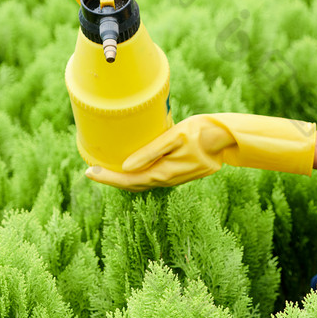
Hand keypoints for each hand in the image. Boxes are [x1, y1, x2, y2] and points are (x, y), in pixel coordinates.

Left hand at [85, 113, 316, 190]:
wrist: (227, 139)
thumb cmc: (201, 132)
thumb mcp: (174, 137)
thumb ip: (150, 152)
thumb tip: (125, 168)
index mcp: (163, 173)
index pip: (128, 180)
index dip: (106, 178)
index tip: (88, 172)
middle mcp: (166, 180)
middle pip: (133, 185)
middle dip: (112, 180)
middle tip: (93, 171)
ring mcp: (174, 179)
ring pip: (143, 183)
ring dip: (124, 179)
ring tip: (108, 170)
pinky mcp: (179, 173)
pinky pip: (153, 179)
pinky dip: (138, 176)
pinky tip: (134, 167)